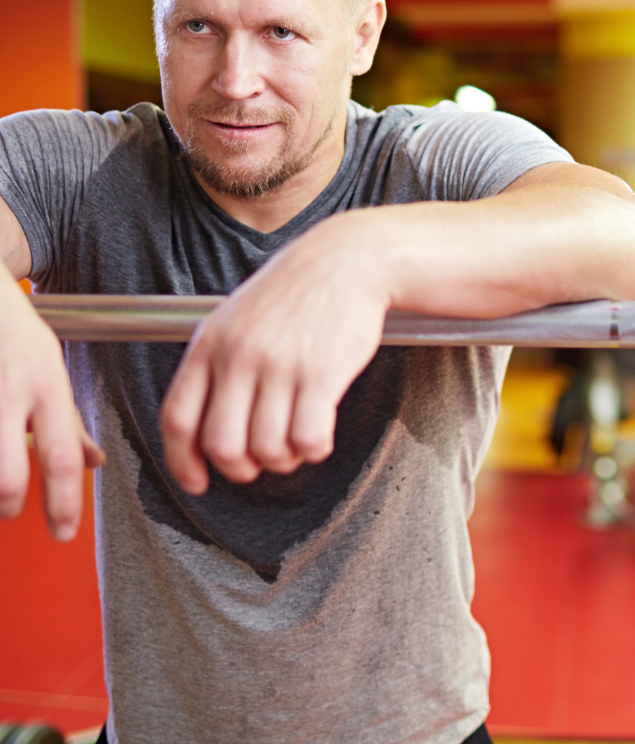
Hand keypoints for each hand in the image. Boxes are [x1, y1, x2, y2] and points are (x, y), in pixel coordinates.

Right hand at [0, 275, 104, 539]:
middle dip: (12, 505)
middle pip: (8, 476)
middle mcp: (10, 394)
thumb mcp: (53, 371)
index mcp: (48, 388)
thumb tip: (95, 463)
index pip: (63, 459)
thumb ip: (70, 422)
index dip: (65, 503)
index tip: (64, 531)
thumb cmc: (14, 335)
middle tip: (16, 513)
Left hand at [160, 214, 389, 493]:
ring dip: (283, 461)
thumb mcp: (237, 319)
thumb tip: (208, 429)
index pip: (178, 419)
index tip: (197, 481)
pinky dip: (314, 450)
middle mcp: (239, 357)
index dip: (183, 461)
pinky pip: (308, 439)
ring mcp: (279, 366)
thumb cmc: (295, 293)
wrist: (346, 261)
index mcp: (209, 344)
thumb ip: (217, 366)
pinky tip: (320, 437)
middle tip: (260, 464)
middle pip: (222, 445)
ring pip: (267, 449)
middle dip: (241, 469)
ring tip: (296, 445)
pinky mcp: (320, 374)